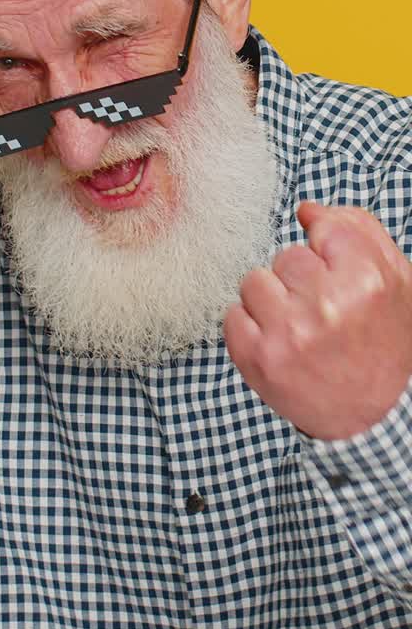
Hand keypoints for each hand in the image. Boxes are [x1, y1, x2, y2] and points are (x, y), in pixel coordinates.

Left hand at [224, 202, 411, 439]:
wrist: (373, 418)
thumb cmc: (383, 342)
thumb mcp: (395, 282)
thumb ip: (358, 231)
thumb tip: (306, 210)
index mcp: (365, 282)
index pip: (323, 229)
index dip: (328, 252)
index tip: (336, 275)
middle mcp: (326, 306)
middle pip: (286, 256)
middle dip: (300, 278)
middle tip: (322, 310)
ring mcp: (288, 334)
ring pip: (254, 281)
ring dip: (271, 300)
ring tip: (298, 326)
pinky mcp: (258, 359)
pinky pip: (232, 316)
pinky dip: (251, 327)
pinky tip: (279, 343)